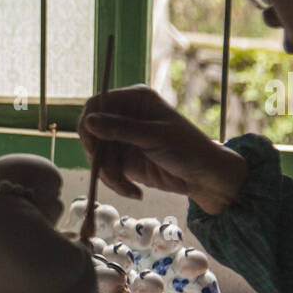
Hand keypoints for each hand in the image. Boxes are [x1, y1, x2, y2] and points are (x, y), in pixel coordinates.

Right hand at [78, 86, 248, 214]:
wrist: (204, 177)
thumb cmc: (187, 148)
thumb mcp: (154, 137)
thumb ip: (120, 129)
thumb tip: (88, 121)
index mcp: (134, 100)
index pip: (98, 105)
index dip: (89, 123)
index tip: (91, 145)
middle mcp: (125, 117)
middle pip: (93, 133)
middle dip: (99, 157)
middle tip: (108, 174)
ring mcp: (122, 139)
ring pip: (98, 155)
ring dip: (108, 175)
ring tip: (127, 187)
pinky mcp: (123, 160)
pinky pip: (107, 171)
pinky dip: (115, 183)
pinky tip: (133, 191)